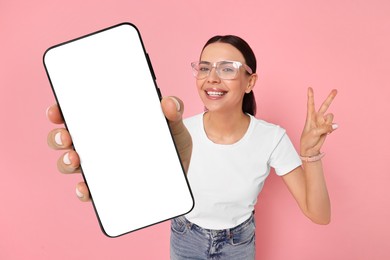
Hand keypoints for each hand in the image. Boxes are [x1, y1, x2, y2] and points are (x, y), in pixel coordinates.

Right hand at [47, 96, 191, 201]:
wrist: (182, 176)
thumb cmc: (172, 145)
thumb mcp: (174, 126)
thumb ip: (173, 112)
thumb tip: (168, 103)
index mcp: (109, 124)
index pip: (78, 114)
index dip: (61, 111)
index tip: (57, 111)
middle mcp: (99, 144)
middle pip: (67, 139)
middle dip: (58, 137)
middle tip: (66, 136)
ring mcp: (101, 167)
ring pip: (71, 164)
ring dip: (66, 162)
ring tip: (75, 160)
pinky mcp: (108, 188)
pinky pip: (89, 191)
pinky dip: (83, 190)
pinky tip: (86, 188)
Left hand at [300, 87, 337, 156]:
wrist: (310, 149)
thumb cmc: (308, 140)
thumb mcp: (314, 133)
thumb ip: (325, 127)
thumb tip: (335, 125)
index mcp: (310, 117)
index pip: (310, 104)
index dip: (311, 96)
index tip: (309, 88)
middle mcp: (317, 118)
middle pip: (324, 106)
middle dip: (330, 98)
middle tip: (335, 90)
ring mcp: (323, 122)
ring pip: (330, 117)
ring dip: (329, 123)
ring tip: (323, 130)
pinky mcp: (328, 127)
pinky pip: (333, 124)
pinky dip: (332, 128)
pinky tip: (328, 133)